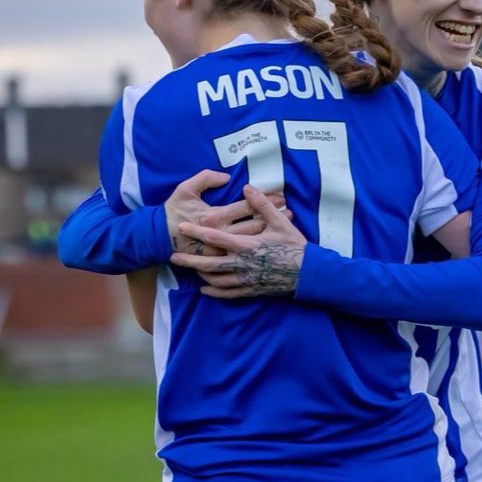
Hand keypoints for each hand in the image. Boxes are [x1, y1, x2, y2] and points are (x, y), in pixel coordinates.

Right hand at [164, 170, 285, 255]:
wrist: (159, 239)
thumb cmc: (173, 212)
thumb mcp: (185, 189)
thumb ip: (205, 178)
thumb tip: (226, 176)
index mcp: (214, 216)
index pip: (246, 206)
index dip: (265, 201)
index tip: (281, 197)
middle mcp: (221, 234)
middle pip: (254, 226)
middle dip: (274, 218)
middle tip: (292, 212)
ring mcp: (220, 250)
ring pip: (252, 241)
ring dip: (270, 233)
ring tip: (287, 226)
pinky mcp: (219, 261)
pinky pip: (241, 256)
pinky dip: (257, 249)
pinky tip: (270, 244)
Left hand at [170, 185, 306, 296]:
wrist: (308, 274)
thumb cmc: (295, 246)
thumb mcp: (281, 222)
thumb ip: (262, 205)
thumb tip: (247, 188)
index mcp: (247, 245)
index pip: (215, 237)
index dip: (196, 232)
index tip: (181, 227)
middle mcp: (242, 264)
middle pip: (208, 263)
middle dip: (189, 260)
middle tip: (173, 257)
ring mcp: (245, 279)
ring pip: (215, 280)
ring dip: (200, 274)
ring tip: (190, 268)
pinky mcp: (250, 290)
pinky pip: (227, 293)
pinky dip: (214, 291)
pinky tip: (205, 289)